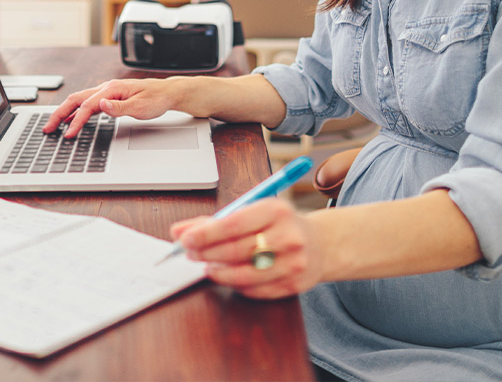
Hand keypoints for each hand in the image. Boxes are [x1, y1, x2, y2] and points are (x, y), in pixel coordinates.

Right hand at [42, 76, 183, 136]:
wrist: (167, 92)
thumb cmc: (156, 99)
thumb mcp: (140, 106)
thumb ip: (119, 107)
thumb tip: (101, 106)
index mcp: (112, 89)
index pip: (87, 106)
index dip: (76, 121)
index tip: (68, 134)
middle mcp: (106, 88)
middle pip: (76, 99)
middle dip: (60, 114)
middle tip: (47, 128)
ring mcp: (107, 92)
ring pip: (79, 100)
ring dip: (65, 112)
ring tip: (53, 125)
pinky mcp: (109, 97)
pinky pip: (87, 103)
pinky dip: (75, 111)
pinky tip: (71, 119)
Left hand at [171, 198, 323, 299]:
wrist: (321, 243)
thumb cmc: (280, 224)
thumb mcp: (255, 210)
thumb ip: (216, 220)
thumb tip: (180, 231)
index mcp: (276, 210)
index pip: (233, 224)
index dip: (206, 234)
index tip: (186, 239)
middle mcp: (287, 236)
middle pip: (236, 250)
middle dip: (206, 253)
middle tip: (190, 252)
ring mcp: (292, 263)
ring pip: (244, 275)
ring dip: (219, 272)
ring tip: (207, 266)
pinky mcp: (293, 285)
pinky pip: (255, 290)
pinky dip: (236, 285)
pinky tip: (229, 276)